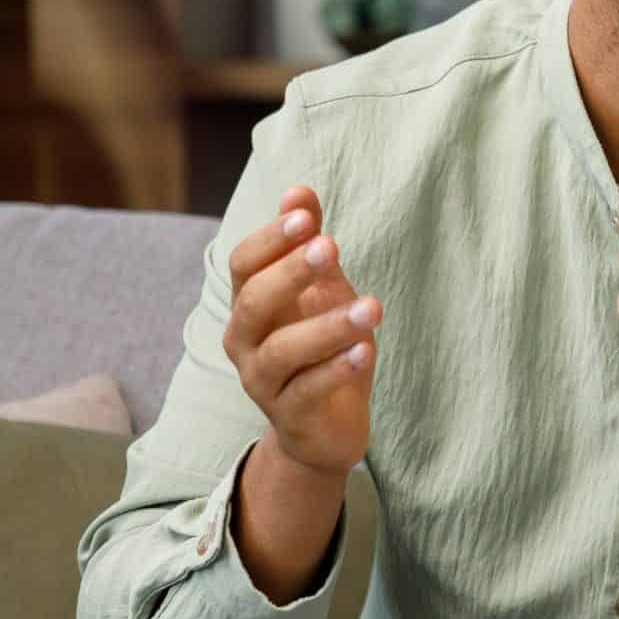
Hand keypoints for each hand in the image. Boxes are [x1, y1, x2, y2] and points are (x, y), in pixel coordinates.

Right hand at [222, 186, 379, 478]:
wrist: (325, 427)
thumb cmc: (322, 348)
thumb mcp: (321, 291)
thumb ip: (309, 245)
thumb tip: (298, 190)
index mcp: (250, 303)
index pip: (244, 264)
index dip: (271, 239)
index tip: (304, 215)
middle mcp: (245, 340)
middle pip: (253, 301)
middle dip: (291, 271)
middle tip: (332, 246)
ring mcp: (262, 380)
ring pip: (283, 350)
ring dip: (328, 325)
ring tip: (373, 307)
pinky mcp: (289, 415)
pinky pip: (308, 390)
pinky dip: (337, 369)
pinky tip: (366, 351)